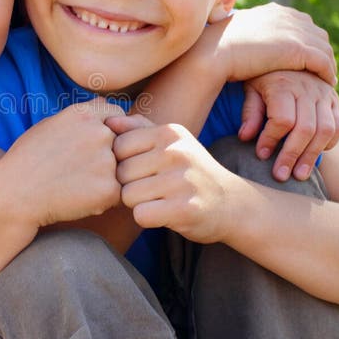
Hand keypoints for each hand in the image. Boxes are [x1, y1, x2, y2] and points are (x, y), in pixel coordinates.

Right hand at [0, 99, 124, 227]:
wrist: (14, 194)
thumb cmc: (27, 159)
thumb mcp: (50, 123)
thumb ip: (82, 114)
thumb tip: (106, 102)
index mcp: (85, 114)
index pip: (119, 115)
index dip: (111, 130)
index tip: (95, 145)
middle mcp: (100, 133)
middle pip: (124, 142)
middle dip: (111, 155)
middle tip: (82, 169)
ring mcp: (107, 161)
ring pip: (122, 169)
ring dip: (107, 178)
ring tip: (77, 185)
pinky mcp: (109, 189)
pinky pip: (118, 193)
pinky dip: (102, 198)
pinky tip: (78, 198)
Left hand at [109, 115, 232, 242]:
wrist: (231, 203)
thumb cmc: (191, 171)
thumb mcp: (171, 142)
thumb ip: (138, 128)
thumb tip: (107, 120)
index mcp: (169, 132)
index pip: (118, 146)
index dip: (123, 163)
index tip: (143, 170)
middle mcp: (176, 152)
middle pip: (120, 173)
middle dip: (129, 185)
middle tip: (154, 188)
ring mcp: (181, 180)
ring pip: (127, 196)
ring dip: (138, 203)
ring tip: (160, 199)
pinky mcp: (184, 209)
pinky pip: (140, 214)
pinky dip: (147, 218)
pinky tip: (164, 213)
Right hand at [209, 3, 336, 85]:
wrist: (215, 52)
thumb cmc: (219, 46)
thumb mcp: (238, 32)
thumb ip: (251, 33)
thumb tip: (248, 40)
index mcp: (275, 11)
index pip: (303, 24)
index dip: (309, 41)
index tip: (309, 56)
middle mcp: (288, 16)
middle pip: (317, 34)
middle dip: (322, 51)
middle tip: (323, 69)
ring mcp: (294, 31)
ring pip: (324, 48)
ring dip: (328, 64)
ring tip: (327, 79)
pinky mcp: (297, 49)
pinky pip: (322, 62)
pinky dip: (328, 72)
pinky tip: (328, 83)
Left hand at [239, 71, 338, 180]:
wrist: (287, 56)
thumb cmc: (263, 76)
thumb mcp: (251, 88)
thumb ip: (250, 112)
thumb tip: (245, 137)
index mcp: (283, 84)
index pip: (283, 119)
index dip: (271, 139)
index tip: (260, 155)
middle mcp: (307, 88)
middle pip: (305, 128)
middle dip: (292, 155)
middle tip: (280, 176)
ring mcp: (324, 94)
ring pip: (325, 130)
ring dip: (312, 156)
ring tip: (299, 175)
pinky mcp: (334, 100)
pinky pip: (338, 126)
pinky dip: (329, 143)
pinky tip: (314, 155)